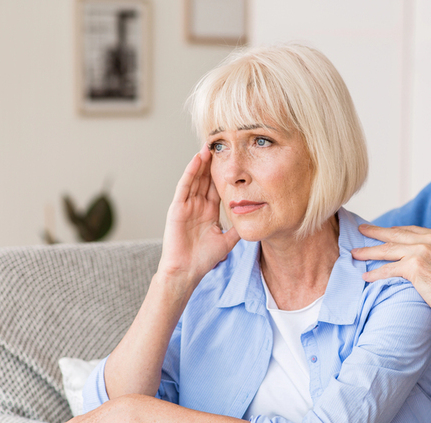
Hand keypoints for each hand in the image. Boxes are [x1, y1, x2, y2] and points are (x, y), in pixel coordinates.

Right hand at [158, 146, 240, 284]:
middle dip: (213, 162)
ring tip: (209, 145)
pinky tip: (197, 159)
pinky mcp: (177, 208)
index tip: (233, 159)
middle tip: (221, 143)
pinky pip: (184, 186)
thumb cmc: (203, 260)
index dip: (224, 173)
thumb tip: (253, 221)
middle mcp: (197, 206)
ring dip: (201, 162)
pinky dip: (191, 172)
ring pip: (195, 178)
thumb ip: (237, 229)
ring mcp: (186, 206)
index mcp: (208, 211)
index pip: (217, 187)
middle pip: (206, 179)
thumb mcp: (227, 241)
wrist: (186, 272)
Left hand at [351, 224, 430, 327]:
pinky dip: (375, 273)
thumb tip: (420, 260)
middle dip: (375, 233)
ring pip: (388, 250)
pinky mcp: (415, 266)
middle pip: (395, 234)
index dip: (392, 231)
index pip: (410, 230)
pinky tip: (366, 276)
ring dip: (369, 252)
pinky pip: (389, 269)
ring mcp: (423, 251)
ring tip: (355, 254)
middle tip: (360, 230)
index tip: (380, 231)